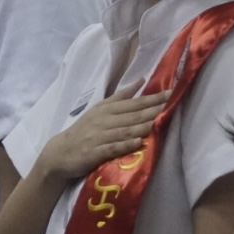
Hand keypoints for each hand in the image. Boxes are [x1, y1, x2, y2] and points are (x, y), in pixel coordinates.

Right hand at [37, 82, 170, 179]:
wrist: (60, 152)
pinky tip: (137, 143)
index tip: (171, 92)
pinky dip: (125, 145)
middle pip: (132, 115)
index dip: (153, 98)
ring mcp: (99, 137)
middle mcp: (104, 121)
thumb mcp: (100, 109)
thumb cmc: (84, 130)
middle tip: (172, 103)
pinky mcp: (95, 153)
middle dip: (153, 109)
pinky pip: (112, 148)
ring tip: (159, 122)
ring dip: (142, 126)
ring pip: (124, 130)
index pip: (134, 103)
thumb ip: (121, 96)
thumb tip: (141, 80)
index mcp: (106, 109)